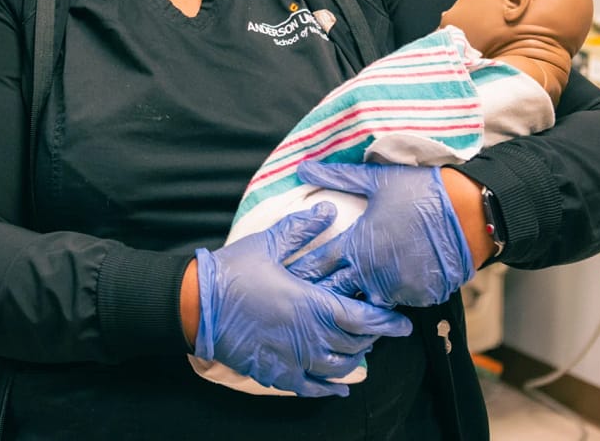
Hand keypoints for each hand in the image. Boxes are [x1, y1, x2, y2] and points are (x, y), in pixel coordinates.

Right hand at [194, 204, 412, 396]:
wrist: (197, 304)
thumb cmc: (233, 272)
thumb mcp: (267, 244)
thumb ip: (301, 228)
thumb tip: (326, 210)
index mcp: (311, 304)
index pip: (363, 319)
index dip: (387, 322)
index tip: (402, 323)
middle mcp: (309, 336)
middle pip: (355, 345)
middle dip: (371, 338)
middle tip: (377, 329)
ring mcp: (293, 357)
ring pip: (338, 368)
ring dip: (353, 360)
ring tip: (359, 351)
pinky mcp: (276, 372)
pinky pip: (312, 387)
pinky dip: (329, 389)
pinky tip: (339, 388)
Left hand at [287, 163, 474, 308]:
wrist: (473, 213)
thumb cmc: (422, 193)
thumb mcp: (377, 180)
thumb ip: (338, 176)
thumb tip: (303, 168)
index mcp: (359, 245)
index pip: (319, 266)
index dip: (302, 272)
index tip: (286, 278)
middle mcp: (376, 273)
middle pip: (339, 293)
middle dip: (323, 296)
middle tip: (306, 299)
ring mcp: (400, 289)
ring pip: (368, 304)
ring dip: (356, 303)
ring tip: (339, 307)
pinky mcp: (423, 298)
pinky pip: (398, 305)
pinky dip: (389, 302)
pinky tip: (379, 302)